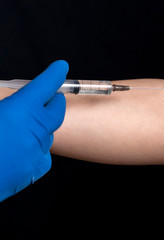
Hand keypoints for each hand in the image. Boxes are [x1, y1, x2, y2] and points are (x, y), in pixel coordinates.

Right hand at [0, 60, 68, 201]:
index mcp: (20, 110)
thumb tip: (13, 101)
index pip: (46, 86)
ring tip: (18, 130)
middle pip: (57, 109)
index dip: (54, 74)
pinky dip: (35, 149)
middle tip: (45, 98)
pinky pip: (43, 154)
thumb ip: (3, 100)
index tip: (61, 67)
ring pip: (48, 133)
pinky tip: (18, 150)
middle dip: (53, 101)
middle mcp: (35, 129)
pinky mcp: (35, 169)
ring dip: (39, 127)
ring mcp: (38, 151)